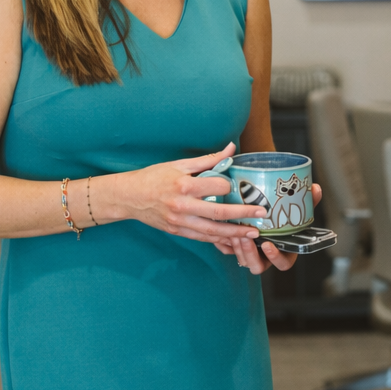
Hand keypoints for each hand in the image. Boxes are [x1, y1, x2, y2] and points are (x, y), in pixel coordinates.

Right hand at [109, 144, 261, 249]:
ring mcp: (179, 221)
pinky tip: (232, 241)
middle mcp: (182, 205)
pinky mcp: (177, 231)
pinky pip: (201, 238)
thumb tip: (231, 148)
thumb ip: (208, 159)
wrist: (129, 197)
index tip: (239, 187)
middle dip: (243, 215)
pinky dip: (218, 241)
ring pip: (212, 231)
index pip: (217, 187)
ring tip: (252, 234)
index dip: (230, 187)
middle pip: (218, 213)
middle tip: (261, 215)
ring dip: (234, 234)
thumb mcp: (179, 164)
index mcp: (184, 185)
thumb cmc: (154, 177)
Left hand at [225, 182, 323, 274]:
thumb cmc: (286, 219)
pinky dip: (228, 245)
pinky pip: (232, 253)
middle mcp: (267, 257)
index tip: (267, 244)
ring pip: (243, 261)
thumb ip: (308, 202)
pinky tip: (226, 231)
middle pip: (258, 266)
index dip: (275, 257)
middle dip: (250, 253)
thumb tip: (316, 188)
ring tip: (234, 232)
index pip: (282, 264)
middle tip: (245, 238)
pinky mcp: (240, 250)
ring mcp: (253, 255)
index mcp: (284, 252)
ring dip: (239, 249)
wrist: (267, 216)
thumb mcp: (299, 211)